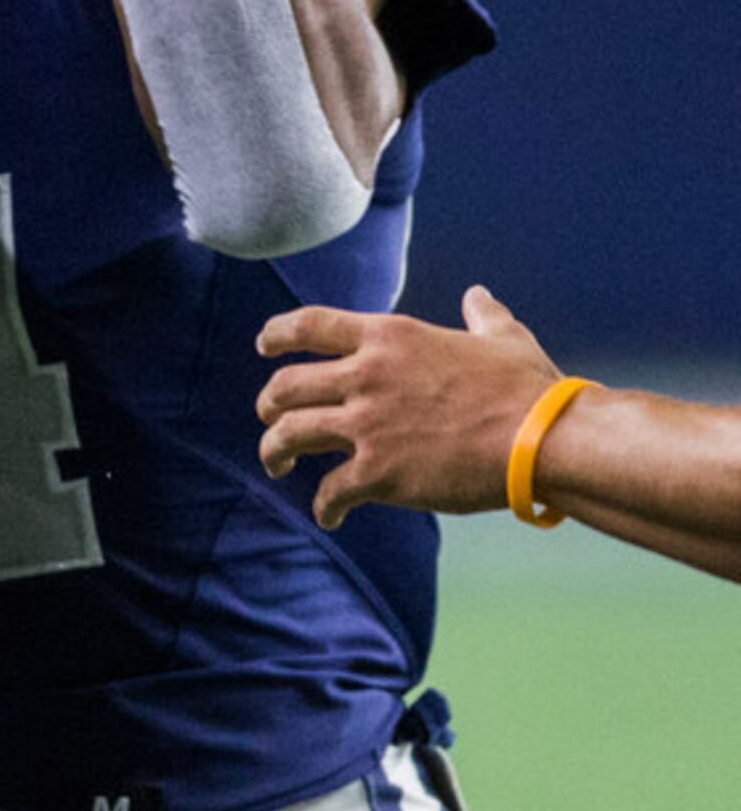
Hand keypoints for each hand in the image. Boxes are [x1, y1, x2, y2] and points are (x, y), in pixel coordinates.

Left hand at [256, 286, 563, 528]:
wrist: (546, 439)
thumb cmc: (529, 389)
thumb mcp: (503, 337)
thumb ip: (482, 315)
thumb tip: (478, 295)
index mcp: (389, 338)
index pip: (309, 325)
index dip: (277, 335)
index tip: (264, 346)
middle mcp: (367, 376)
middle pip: (284, 387)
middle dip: (268, 406)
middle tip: (270, 418)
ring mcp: (368, 425)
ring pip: (289, 435)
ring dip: (274, 452)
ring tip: (276, 465)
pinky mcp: (379, 472)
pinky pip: (329, 491)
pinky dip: (324, 505)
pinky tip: (329, 514)